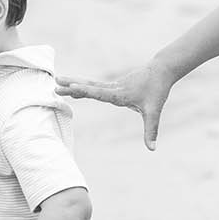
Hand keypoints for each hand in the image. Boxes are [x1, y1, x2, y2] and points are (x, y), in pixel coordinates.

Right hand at [55, 59, 172, 150]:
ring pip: (91, 84)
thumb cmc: (157, 90)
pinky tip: (75, 87)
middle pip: (90, 87)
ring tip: (58, 81)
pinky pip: (95, 86)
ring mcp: (113, 85)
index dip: (86, 90)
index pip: (101, 93)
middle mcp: (114, 88)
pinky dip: (83, 86)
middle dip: (73, 86)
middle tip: (56, 84)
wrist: (162, 70)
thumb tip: (152, 149)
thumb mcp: (154, 112)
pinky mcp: (114, 85)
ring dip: (74, 83)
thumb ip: (151, 131)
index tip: (73, 86)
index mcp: (120, 94)